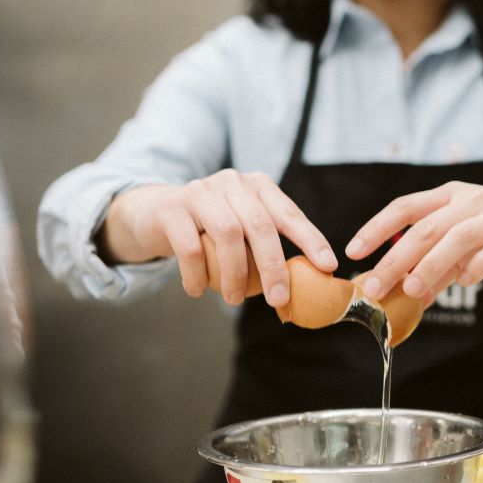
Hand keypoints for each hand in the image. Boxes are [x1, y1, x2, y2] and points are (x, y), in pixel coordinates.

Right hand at [99, 170, 337, 306]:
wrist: (155, 213)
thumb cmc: (209, 228)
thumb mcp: (242, 228)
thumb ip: (267, 245)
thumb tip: (304, 284)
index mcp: (257, 185)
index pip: (289, 214)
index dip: (310, 239)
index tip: (327, 266)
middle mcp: (232, 182)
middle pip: (260, 225)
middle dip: (273, 266)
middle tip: (278, 299)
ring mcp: (200, 191)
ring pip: (227, 234)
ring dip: (235, 274)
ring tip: (235, 299)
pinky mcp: (172, 208)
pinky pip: (190, 247)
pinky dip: (197, 275)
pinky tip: (198, 290)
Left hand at [346, 182, 482, 304]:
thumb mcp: (463, 241)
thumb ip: (435, 264)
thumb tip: (402, 293)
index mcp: (449, 196)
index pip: (405, 207)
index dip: (377, 228)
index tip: (354, 252)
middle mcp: (471, 201)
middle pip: (427, 227)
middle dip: (396, 259)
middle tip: (375, 287)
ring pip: (459, 237)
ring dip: (432, 265)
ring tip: (412, 290)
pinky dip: (478, 265)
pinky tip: (465, 280)